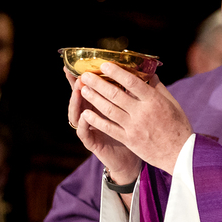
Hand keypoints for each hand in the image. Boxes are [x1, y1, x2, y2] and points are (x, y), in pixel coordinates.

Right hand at [65, 66, 141, 182]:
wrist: (131, 158)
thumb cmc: (134, 132)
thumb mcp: (132, 110)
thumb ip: (133, 93)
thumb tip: (144, 71)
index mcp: (102, 105)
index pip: (90, 88)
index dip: (84, 77)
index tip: (80, 63)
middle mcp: (92, 115)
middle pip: (79, 98)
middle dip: (77, 85)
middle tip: (79, 74)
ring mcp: (90, 129)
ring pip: (78, 113)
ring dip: (77, 102)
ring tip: (79, 91)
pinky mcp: (92, 142)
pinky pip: (84, 132)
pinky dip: (84, 123)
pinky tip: (85, 115)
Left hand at [79, 63, 191, 174]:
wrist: (180, 153)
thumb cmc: (178, 126)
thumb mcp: (172, 103)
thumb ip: (158, 88)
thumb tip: (149, 73)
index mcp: (154, 100)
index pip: (132, 82)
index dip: (116, 72)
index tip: (104, 65)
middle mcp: (142, 112)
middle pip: (115, 94)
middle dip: (98, 83)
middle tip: (85, 75)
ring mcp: (134, 127)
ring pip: (109, 110)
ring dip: (94, 99)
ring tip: (83, 90)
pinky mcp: (129, 139)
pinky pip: (109, 128)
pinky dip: (96, 120)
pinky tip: (86, 113)